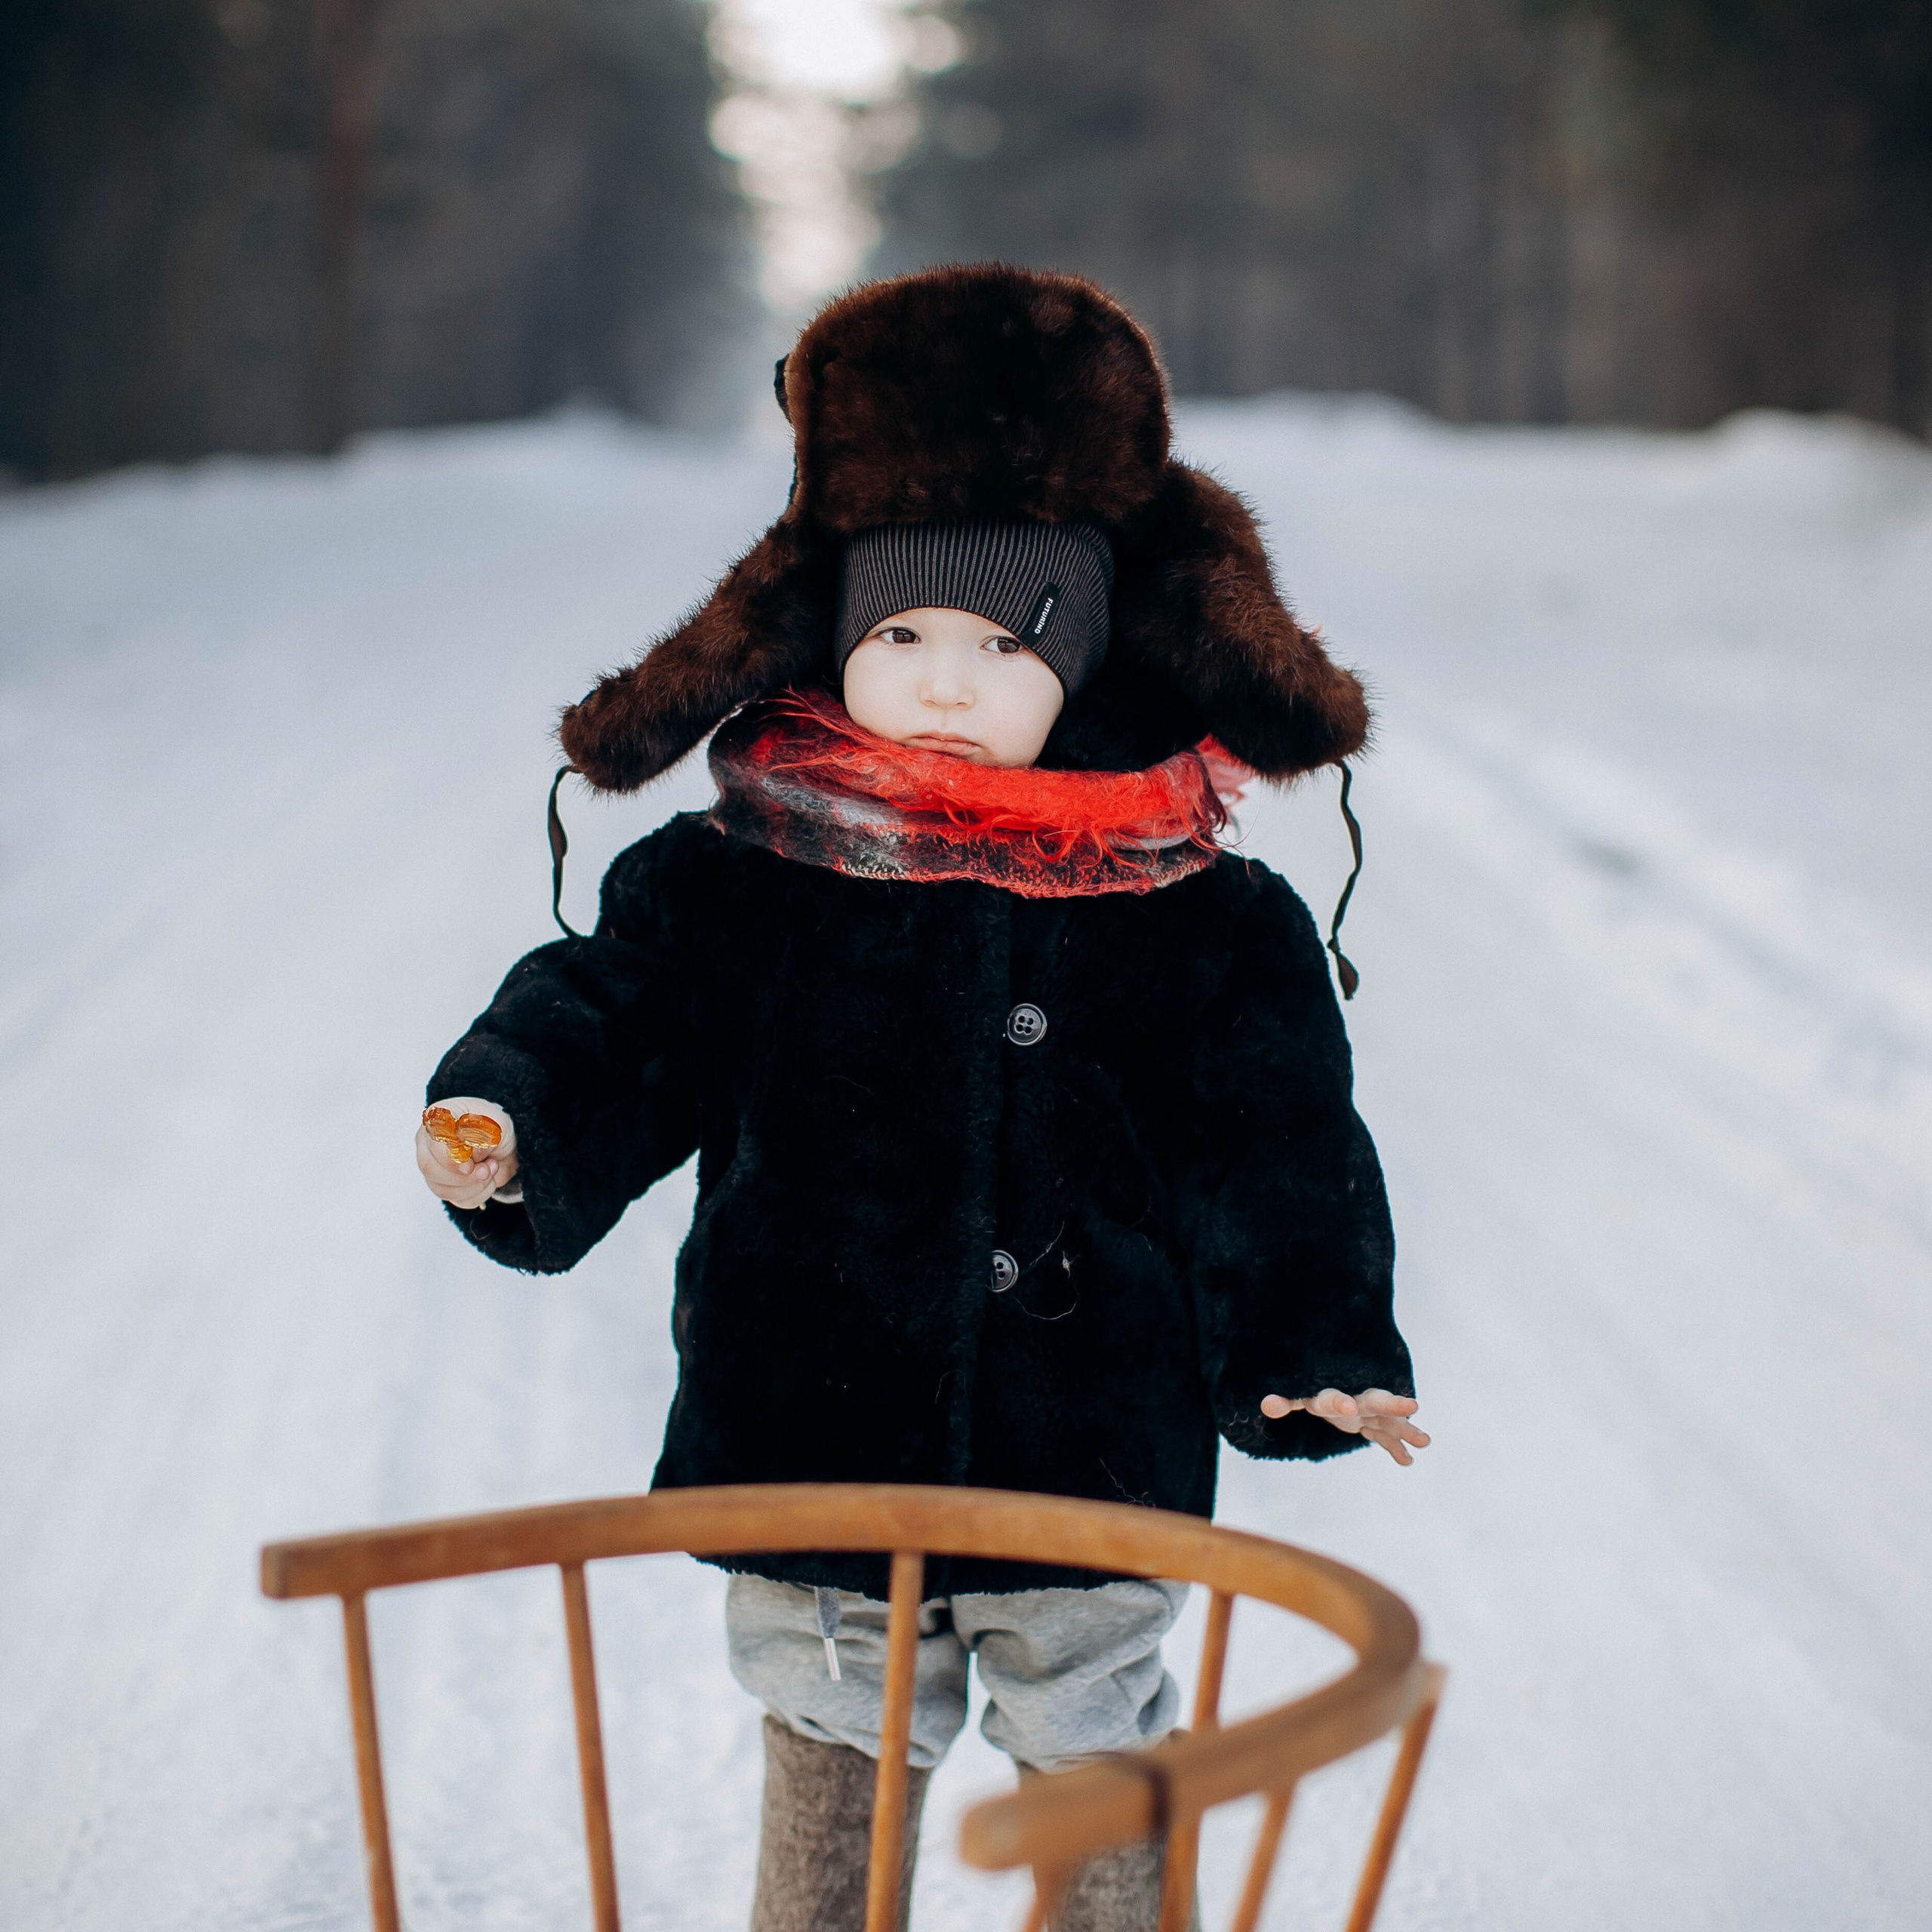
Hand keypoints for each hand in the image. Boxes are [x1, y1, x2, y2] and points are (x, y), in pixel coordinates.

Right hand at [416, 1097, 518, 1209]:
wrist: (503, 1143)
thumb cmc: (494, 1127)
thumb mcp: (496, 1123)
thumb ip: (482, 1136)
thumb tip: (471, 1154)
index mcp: (439, 1119)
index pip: (432, 1140)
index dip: (450, 1158)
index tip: (470, 1166)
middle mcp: (428, 1143)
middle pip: (430, 1169)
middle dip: (465, 1176)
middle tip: (487, 1168)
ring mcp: (433, 1166)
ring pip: (442, 1188)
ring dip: (474, 1185)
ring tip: (491, 1169)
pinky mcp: (443, 1185)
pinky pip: (456, 1199)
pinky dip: (477, 1194)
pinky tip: (487, 1180)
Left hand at [1260, 1388, 1428, 1465]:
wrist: (1321, 1379)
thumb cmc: (1305, 1389)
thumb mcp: (1293, 1396)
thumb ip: (1284, 1401)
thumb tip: (1267, 1404)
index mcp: (1327, 1393)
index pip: (1333, 1397)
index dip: (1339, 1403)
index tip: (1349, 1409)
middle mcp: (1353, 1398)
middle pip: (1373, 1400)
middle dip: (1391, 1404)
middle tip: (1413, 1406)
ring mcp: (1365, 1410)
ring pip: (1388, 1419)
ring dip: (1405, 1429)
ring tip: (1426, 1441)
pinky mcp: (1370, 1423)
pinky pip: (1385, 1437)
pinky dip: (1395, 1449)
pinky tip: (1408, 1461)